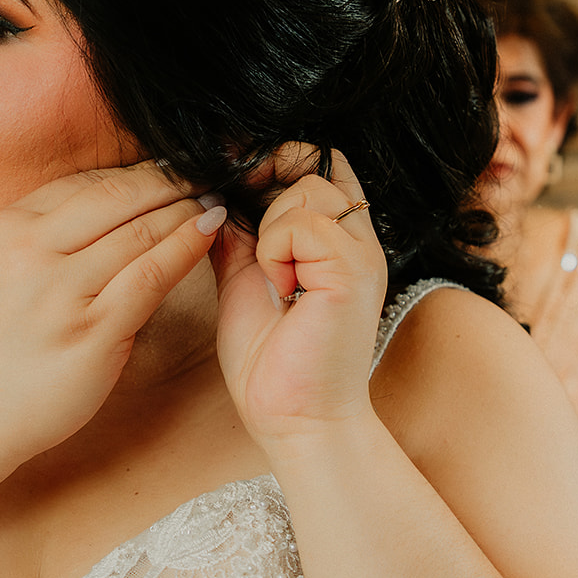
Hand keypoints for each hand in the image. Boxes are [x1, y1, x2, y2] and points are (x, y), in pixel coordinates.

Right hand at [0, 161, 226, 458]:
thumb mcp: (4, 269)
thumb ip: (51, 236)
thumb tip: (123, 205)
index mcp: (8, 226)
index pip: (86, 182)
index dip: (138, 172)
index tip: (171, 168)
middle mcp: (30, 250)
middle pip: (118, 195)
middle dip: (171, 180)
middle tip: (208, 173)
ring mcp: (61, 291)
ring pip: (141, 230)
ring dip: (186, 211)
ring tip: (213, 205)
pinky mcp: (92, 331)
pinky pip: (152, 274)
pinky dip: (186, 247)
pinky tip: (208, 234)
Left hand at [211, 145, 387, 440]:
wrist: (293, 418)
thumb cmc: (271, 360)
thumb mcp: (244, 279)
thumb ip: (240, 234)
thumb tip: (215, 192)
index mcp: (336, 239)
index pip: (321, 163)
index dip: (276, 159)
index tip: (233, 177)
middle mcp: (358, 238)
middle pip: (313, 163)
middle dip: (266, 180)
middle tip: (241, 221)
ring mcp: (361, 252)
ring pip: (307, 187)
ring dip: (271, 226)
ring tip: (272, 278)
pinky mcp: (355, 270)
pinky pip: (303, 223)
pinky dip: (276, 250)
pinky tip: (282, 289)